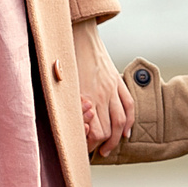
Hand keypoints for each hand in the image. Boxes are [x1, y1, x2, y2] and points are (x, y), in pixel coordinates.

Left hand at [74, 26, 134, 156]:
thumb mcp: (58, 82)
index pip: (93, 133)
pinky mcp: (117, 80)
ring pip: (120, 122)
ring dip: (115, 140)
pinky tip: (125, 133)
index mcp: (84, 96)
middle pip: (106, 131)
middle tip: (94, 154)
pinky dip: (129, 122)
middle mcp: (100, 95)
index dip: (88, 146)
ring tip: (108, 150)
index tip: (81, 150)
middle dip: (100, 146)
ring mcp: (111, 88)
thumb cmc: (62, 57)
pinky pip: (128, 105)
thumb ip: (63, 102)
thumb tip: (62, 122)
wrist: (78, 32)